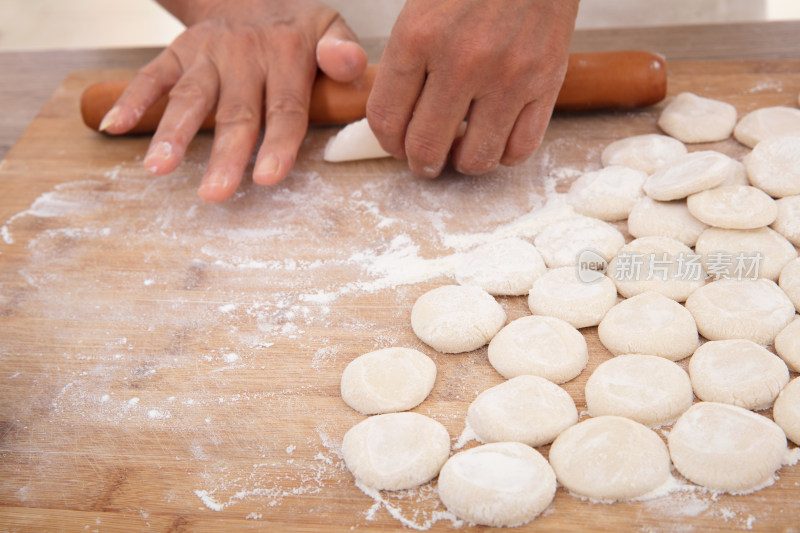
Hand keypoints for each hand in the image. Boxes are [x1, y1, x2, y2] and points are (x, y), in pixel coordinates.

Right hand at [99, 0, 366, 201]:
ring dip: (172, 133)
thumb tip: (348, 64)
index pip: (285, 107)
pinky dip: (133, 99)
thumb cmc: (295, 30)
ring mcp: (207, 53)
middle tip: (215, 192)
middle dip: (225, 154)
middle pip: (236, 112)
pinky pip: (152, 74)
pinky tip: (115, 126)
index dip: (277, 144)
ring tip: (158, 168)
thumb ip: (342, 51)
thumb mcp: (330, 27)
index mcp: (287, 53)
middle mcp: (245, 54)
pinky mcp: (178, 52)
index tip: (267, 177)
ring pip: (190, 97)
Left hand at [366, 0, 578, 176]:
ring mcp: (507, 75)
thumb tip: (397, 117)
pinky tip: (496, 140)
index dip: (387, 143)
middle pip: (425, 146)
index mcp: (418, 36)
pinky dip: (504, 155)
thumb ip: (405, 58)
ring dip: (462, 163)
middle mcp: (461, 60)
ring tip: (462, 149)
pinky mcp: (546, 81)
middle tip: (425, 159)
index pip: (386, 118)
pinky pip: (521, 148)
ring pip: (476, 158)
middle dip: (421, 162)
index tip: (396, 145)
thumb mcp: (422, 4)